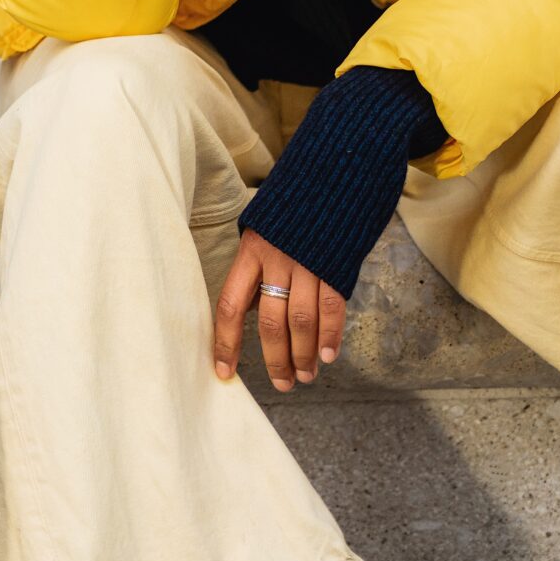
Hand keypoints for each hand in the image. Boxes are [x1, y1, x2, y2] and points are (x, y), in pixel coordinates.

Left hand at [212, 227, 346, 391]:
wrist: (330, 176)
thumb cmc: (289, 213)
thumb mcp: (261, 234)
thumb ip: (256, 271)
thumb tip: (251, 312)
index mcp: (250, 252)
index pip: (231, 305)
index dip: (226, 342)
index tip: (223, 371)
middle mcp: (276, 259)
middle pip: (271, 320)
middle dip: (276, 358)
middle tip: (283, 384)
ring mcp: (308, 262)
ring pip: (302, 319)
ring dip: (304, 353)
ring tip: (306, 375)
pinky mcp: (336, 264)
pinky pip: (332, 306)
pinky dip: (331, 334)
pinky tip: (328, 355)